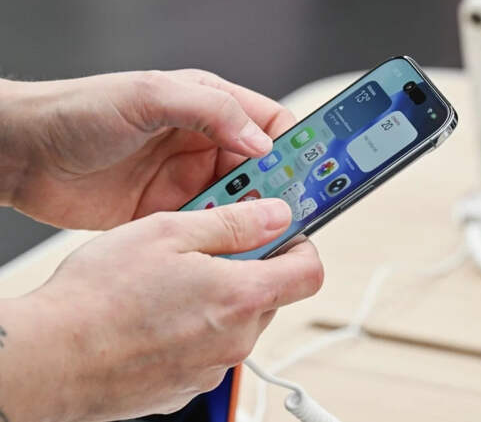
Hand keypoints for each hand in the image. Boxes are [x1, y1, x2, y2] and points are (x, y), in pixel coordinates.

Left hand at [0, 69, 294, 228]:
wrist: (26, 155)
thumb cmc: (80, 111)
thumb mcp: (148, 96)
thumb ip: (209, 110)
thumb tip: (259, 141)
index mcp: (208, 107)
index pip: (271, 125)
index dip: (298, 147)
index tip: (318, 172)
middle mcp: (204, 144)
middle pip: (264, 170)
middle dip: (282, 190)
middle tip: (295, 213)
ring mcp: (188, 180)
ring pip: (240, 203)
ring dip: (253, 219)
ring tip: (264, 235)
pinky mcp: (170, 211)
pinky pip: (209, 227)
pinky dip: (223, 240)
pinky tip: (229, 250)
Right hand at [0, 199, 323, 420]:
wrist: (51, 358)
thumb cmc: (100, 295)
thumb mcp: (170, 233)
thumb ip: (234, 224)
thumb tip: (277, 216)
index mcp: (239, 297)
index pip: (309, 273)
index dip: (302, 247)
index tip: (283, 234)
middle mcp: (235, 339)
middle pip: (271, 295)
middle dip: (252, 268)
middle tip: (211, 249)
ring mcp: (212, 368)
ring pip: (239, 321)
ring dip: (222, 298)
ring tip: (176, 282)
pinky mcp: (187, 385)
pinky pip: (211, 348)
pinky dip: (198, 327)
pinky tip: (160, 314)